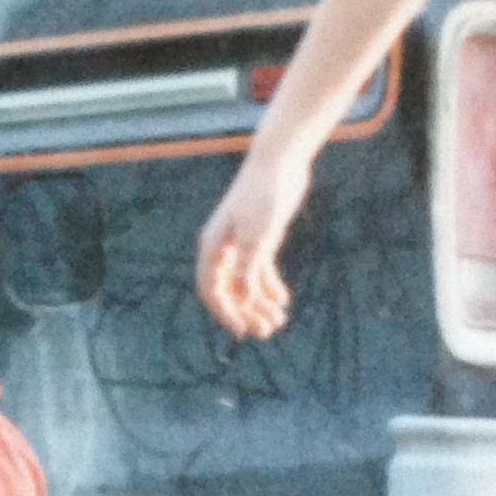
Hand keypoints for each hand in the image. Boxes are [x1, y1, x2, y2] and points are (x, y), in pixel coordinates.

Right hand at [195, 148, 313, 340]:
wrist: (279, 163)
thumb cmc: (262, 197)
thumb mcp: (256, 237)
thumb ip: (247, 268)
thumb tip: (241, 296)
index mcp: (214, 247)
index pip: (213, 290)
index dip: (226, 313)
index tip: (242, 331)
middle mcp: (225, 248)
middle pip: (231, 290)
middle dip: (247, 312)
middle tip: (267, 331)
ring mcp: (243, 244)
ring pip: (248, 282)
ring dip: (260, 303)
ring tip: (278, 321)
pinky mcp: (261, 238)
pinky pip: (261, 270)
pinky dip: (271, 286)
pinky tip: (283, 301)